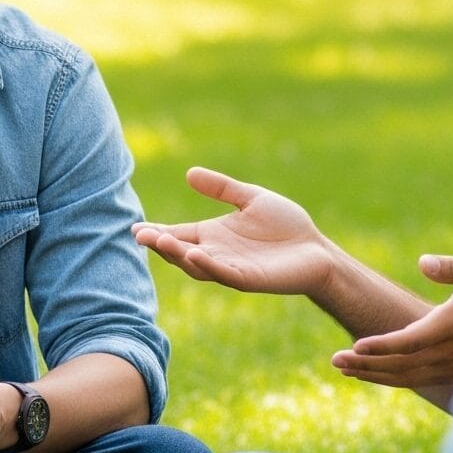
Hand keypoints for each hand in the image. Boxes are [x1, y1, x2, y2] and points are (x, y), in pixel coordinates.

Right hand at [135, 167, 336, 297]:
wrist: (317, 250)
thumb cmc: (287, 226)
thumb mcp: (251, 198)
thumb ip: (222, 188)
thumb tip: (189, 173)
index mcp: (212, 235)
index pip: (177, 234)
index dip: (156, 232)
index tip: (135, 228)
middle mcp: (215, 253)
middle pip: (179, 252)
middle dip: (159, 244)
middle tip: (140, 235)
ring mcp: (230, 268)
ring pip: (195, 265)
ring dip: (177, 255)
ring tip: (161, 241)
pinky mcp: (247, 279)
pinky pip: (223, 273)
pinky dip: (207, 265)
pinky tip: (195, 253)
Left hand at [331, 256, 452, 391]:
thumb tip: (423, 262)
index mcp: (452, 326)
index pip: (410, 341)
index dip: (382, 346)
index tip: (356, 346)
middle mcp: (448, 352)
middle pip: (401, 365)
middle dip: (366, 364)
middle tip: (335, 360)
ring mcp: (450, 367)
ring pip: (406, 378)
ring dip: (373, 375)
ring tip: (343, 369)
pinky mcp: (451, 374)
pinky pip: (416, 381)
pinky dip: (390, 380)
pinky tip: (368, 374)